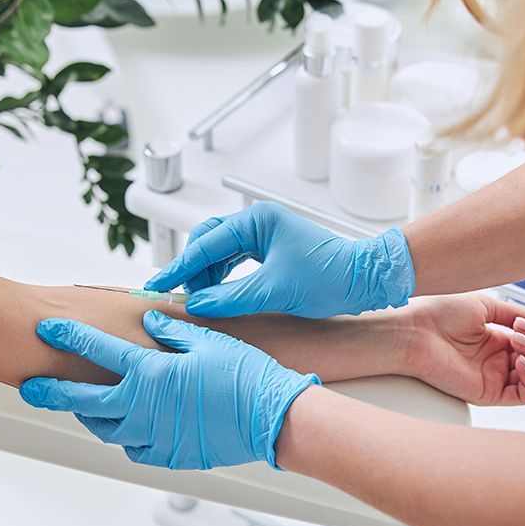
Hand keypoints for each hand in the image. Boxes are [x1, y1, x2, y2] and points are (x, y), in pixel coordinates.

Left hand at [19, 311, 319, 469]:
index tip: (47, 329)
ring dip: (88, 416)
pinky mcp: (170, 456)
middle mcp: (143, 408)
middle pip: (82, 401)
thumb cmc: (246, 377)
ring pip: (105, 429)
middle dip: (51, 392)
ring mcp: (155, 436)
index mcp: (150, 373)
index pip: (96, 351)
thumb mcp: (209, 342)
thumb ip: (172, 331)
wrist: (272, 420)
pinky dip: (124, 437)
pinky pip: (134, 449)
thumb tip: (150, 323)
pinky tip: (125, 429)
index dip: (68, 337)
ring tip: (79, 407)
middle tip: (30, 388)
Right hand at [144, 201, 413, 318]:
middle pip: (208, 241)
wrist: (365, 281)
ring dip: (206, 275)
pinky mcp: (271, 251)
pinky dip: (221, 277)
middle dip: (191, 268)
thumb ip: (232, 297)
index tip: (158, 285)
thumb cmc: (330, 277)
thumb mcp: (276, 290)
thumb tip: (198, 304)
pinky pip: (234, 261)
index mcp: (257, 220)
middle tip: (177, 294)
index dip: (180, 267)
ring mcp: (264, 236)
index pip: (206, 243)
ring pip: (220, 252)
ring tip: (197, 299)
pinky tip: (216, 295)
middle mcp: (258, 222)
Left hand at [405, 294, 524, 405]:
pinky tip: (520, 362)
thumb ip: (515, 314)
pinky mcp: (488, 393)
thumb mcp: (485, 306)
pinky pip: (523, 396)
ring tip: (516, 341)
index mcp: (496, 340)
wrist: (415, 331)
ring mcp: (493, 377)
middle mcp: (497, 360)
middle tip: (520, 329)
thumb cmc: (439, 314)